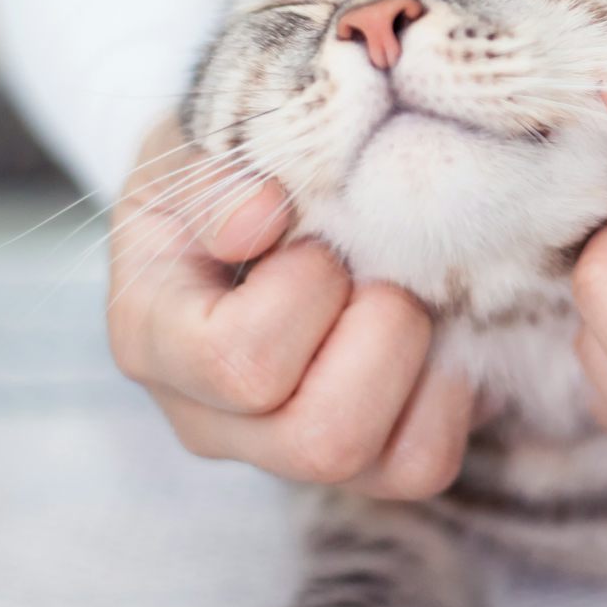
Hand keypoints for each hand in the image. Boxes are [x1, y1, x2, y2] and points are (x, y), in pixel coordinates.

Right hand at [106, 117, 472, 498]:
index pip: (237, 360)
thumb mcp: (204, 139)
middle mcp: (211, 419)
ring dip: (423, 363)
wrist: (265, 182)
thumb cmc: (231, 161)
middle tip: (378, 268)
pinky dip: (452, 391)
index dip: (304, 289)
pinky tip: (433, 329)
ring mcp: (286, 452)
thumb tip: (258, 216)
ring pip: (390, 468)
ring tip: (408, 294)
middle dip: (382, 333)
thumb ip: (216, 172)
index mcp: (153, 338)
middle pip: (320, 440)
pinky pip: (426, 463)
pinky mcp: (359, 463)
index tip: (308, 228)